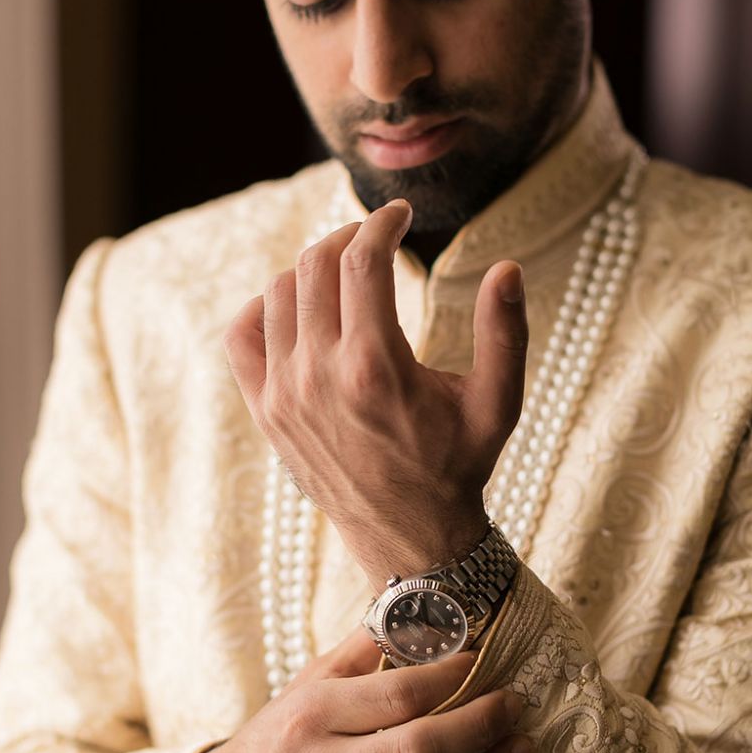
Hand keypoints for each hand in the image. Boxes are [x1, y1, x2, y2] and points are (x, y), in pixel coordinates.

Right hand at [196, 628, 532, 752]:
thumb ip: (361, 648)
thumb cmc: (277, 743)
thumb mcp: (306, 686)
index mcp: (314, 718)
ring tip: (522, 749)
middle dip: (482, 722)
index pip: (399, 694)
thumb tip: (414, 601)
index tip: (482, 660)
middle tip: (515, 704)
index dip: (452, 674)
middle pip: (423, 748)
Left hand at [224, 199, 528, 584]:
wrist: (410, 539)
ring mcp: (283, 395)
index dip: (382, 224)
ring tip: (347, 266)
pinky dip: (264, 305)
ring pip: (278, 294)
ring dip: (313, 266)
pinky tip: (298, 304)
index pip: (362, 262)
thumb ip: (505, 331)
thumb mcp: (500, 401)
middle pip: (316, 267)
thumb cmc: (461, 464)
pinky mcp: (266, 412)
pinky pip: (242, 335)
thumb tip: (508, 267)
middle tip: (378, 235)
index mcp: (375, 366)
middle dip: (349, 236)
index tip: (401, 214)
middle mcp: (319, 376)